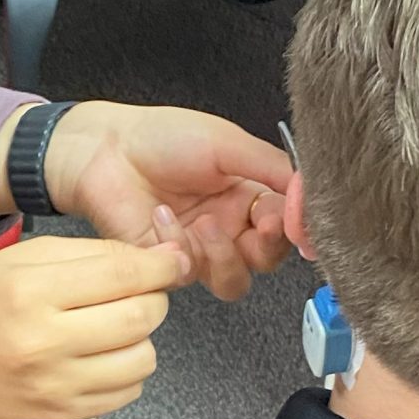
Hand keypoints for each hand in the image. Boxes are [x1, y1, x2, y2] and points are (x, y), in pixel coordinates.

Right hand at [0, 233, 185, 418]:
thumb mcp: (21, 259)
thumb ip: (90, 254)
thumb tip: (156, 259)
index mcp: (31, 292)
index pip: (123, 276)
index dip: (160, 266)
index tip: (171, 262)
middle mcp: (44, 342)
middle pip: (140, 318)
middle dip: (154, 299)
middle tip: (139, 293)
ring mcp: (54, 386)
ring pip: (142, 359)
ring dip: (141, 338)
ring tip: (113, 327)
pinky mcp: (61, 415)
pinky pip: (127, 393)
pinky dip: (126, 371)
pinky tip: (100, 357)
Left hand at [41, 102, 292, 300]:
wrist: (105, 149)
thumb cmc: (161, 137)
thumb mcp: (229, 143)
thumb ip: (274, 168)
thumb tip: (312, 193)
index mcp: (249, 195)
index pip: (288, 224)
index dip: (296, 226)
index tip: (297, 219)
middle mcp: (228, 227)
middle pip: (268, 260)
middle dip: (269, 246)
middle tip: (260, 224)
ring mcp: (198, 250)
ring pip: (233, 281)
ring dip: (225, 255)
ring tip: (206, 223)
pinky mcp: (167, 265)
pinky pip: (188, 274)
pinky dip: (177, 244)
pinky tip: (162, 215)